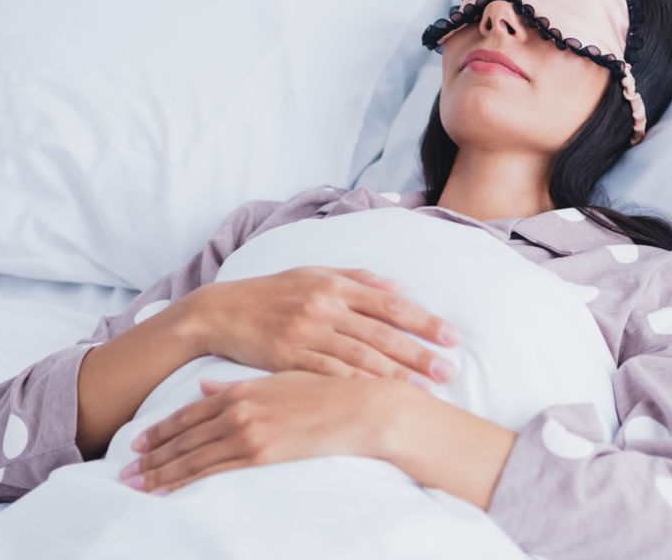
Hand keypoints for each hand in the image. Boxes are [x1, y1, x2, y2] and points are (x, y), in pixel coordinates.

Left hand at [118, 371, 405, 493]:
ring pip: (192, 456)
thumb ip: (239, 384)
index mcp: (241, 389)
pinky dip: (185, 480)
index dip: (161, 430)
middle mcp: (238, 409)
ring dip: (160, 472)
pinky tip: (166, 490)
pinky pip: (213, 470)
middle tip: (125, 471)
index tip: (139, 443)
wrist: (360, 408)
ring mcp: (248, 432)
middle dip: (151, 456)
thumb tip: (206, 386)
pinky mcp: (261, 454)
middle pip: (183, 437)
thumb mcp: (279, 380)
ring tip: (136, 485)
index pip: (189, 412)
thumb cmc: (327, 393)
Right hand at [181, 266, 461, 388]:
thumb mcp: (312, 273)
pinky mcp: (288, 357)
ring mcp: (306, 333)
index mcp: (334, 284)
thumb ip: (356, 278)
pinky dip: (358, 386)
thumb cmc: (270, 292)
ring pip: (360, 356)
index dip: (424, 321)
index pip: (390, 304)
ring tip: (427, 388)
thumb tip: (399, 287)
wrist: (219, 311)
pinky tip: (380, 398)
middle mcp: (324, 307)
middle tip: (450, 370)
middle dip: (419, 352)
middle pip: (382, 333)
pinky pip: (330, 375)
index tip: (452, 337)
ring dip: (396, 374)